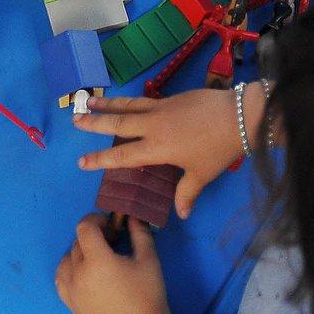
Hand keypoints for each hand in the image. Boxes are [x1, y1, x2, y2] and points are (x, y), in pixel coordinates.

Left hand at [55, 215, 187, 313]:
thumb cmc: (147, 294)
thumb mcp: (148, 259)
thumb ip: (139, 232)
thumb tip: (131, 215)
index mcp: (97, 260)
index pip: (84, 227)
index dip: (96, 220)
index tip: (110, 226)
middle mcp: (79, 273)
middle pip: (77, 242)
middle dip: (93, 236)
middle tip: (111, 242)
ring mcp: (71, 290)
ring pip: (66, 259)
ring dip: (80, 252)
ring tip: (97, 259)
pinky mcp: (71, 304)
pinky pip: (60, 279)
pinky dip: (68, 270)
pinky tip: (83, 272)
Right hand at [73, 89, 250, 219]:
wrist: (238, 116)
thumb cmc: (219, 148)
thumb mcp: (202, 174)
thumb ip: (187, 193)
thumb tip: (181, 215)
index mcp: (157, 148)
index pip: (123, 156)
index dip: (101, 160)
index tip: (81, 162)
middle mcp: (153, 126)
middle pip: (118, 123)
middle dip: (95, 123)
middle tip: (75, 119)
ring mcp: (161, 109)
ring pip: (128, 106)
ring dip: (107, 104)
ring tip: (88, 101)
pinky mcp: (171, 98)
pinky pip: (143, 100)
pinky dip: (128, 100)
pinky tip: (123, 100)